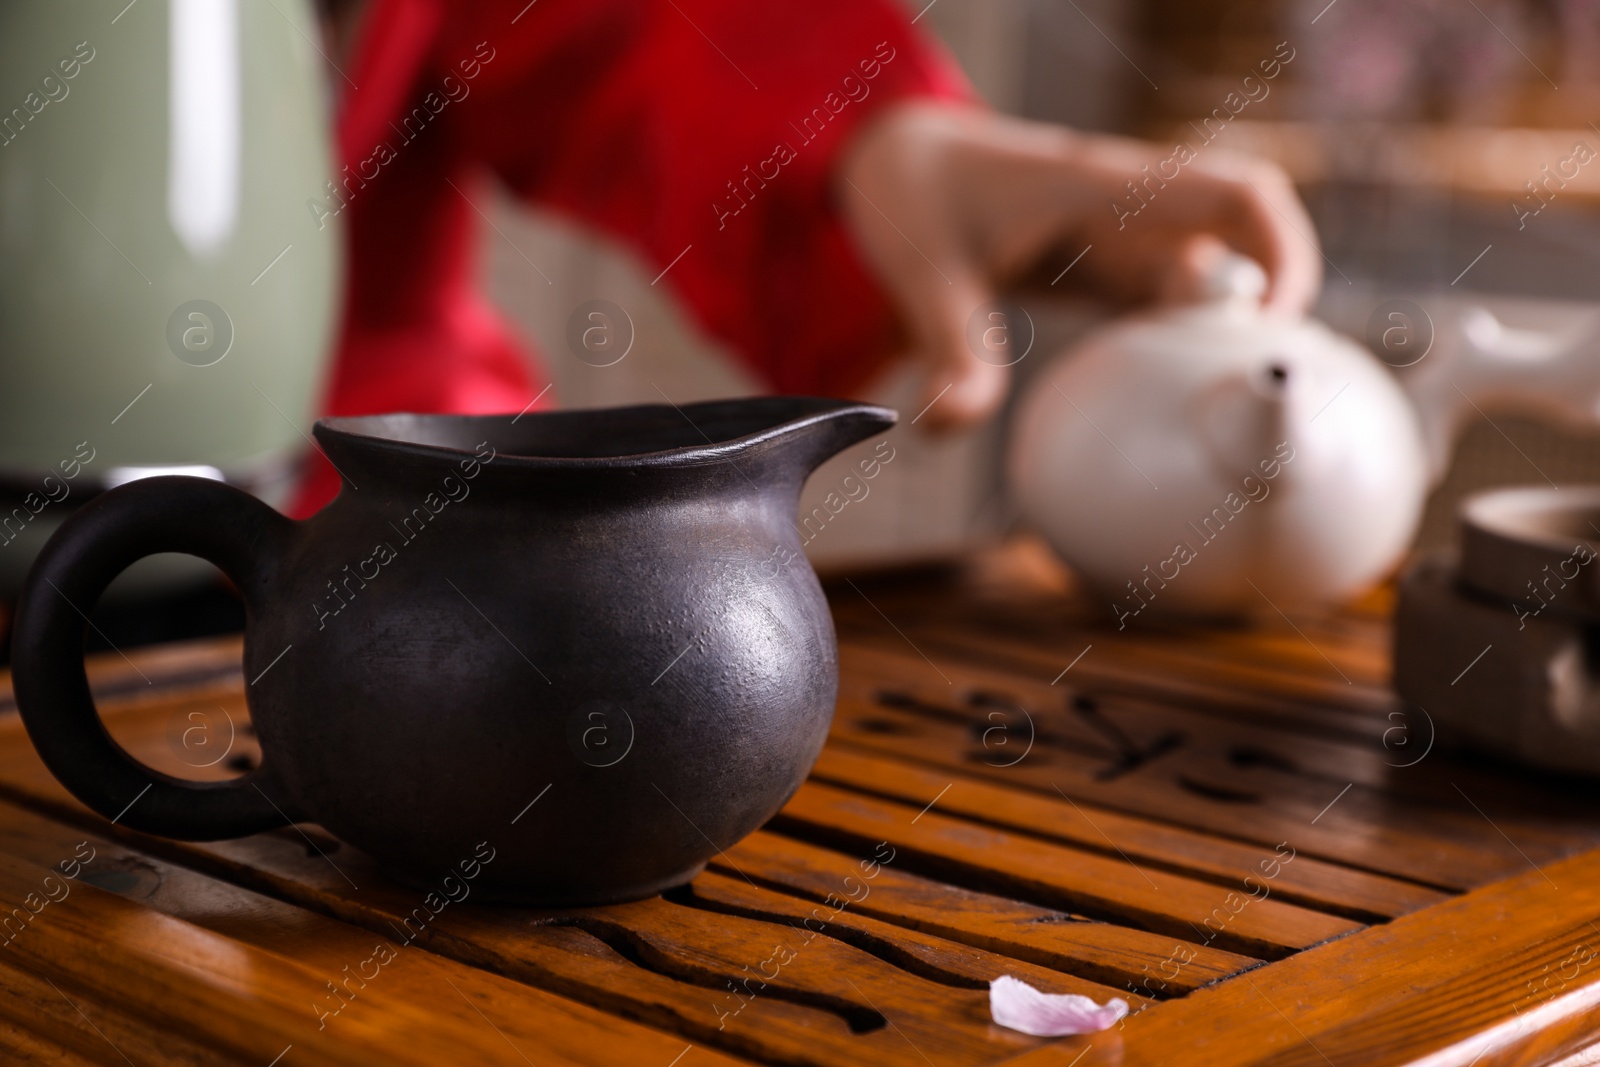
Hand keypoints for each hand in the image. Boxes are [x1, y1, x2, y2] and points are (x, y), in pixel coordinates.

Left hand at [834, 101, 1321, 430]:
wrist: (897, 166)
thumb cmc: (918, 199)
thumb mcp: (924, 275)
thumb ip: (946, 351)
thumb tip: (948, 423)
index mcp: (1105, 192)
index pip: (1235, 196)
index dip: (1281, 255)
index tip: (1267, 329)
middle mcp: (1133, 211)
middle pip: (1244, 245)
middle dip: (1256, 315)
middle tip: (1223, 389)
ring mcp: (1126, 238)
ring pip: (1215, 276)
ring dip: (1221, 334)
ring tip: (1201, 404)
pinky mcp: (1110, 268)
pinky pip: (1174, 299)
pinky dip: (1186, 341)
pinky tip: (1167, 394)